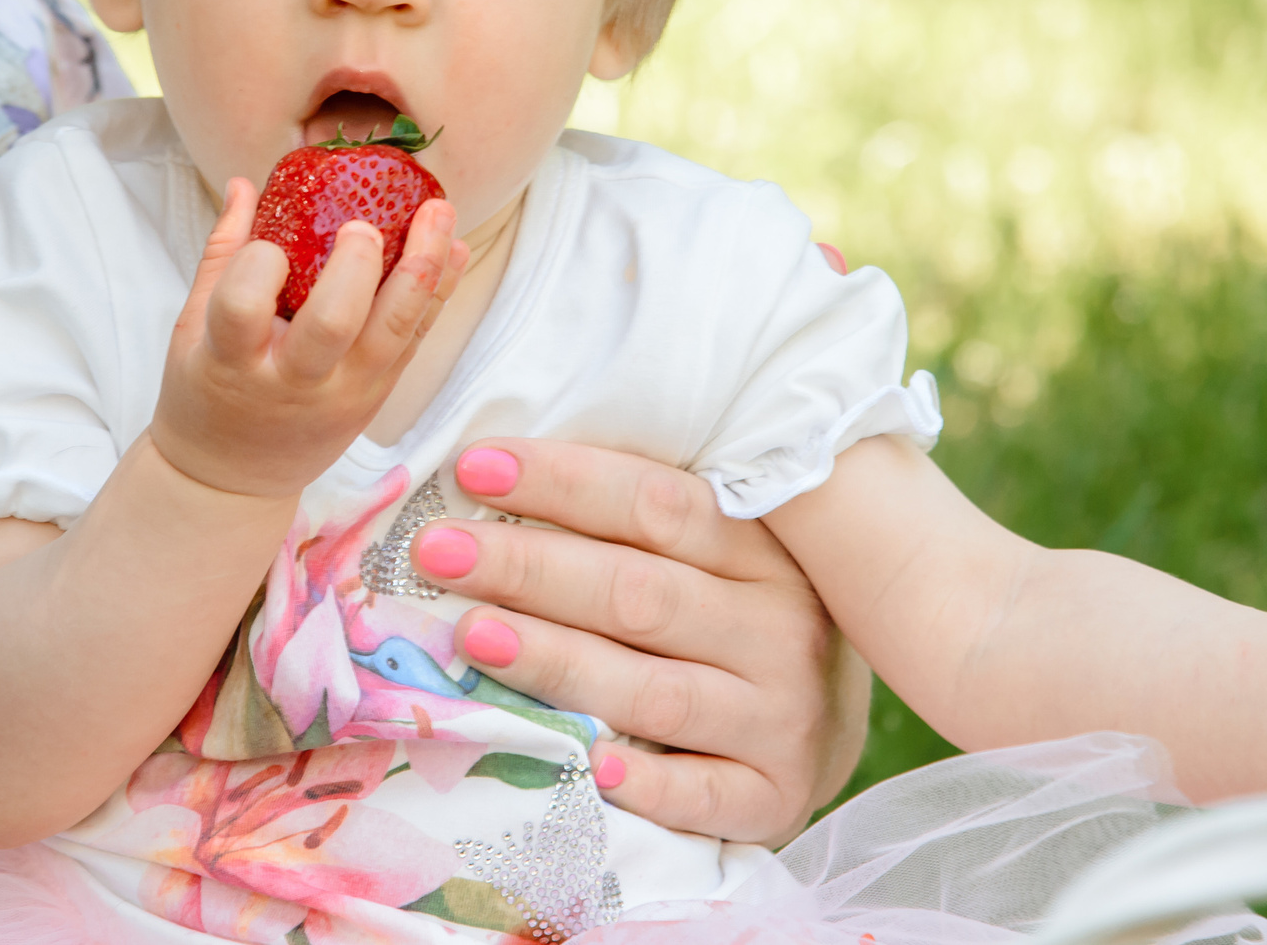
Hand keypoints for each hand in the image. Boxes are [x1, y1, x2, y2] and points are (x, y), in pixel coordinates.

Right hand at [149, 183, 463, 499]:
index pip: (243, 309)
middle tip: (362, 225)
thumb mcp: (192, 329)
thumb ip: (222, 254)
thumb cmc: (208, 391)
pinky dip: (438, 292)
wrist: (233, 479)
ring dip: (423, 267)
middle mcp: (294, 382)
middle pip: (333, 324)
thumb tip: (245, 183)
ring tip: (439, 212)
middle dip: (356, 268)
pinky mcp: (379, 395)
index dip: (258, 267)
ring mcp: (346, 392)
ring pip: (395, 330)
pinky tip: (455, 251)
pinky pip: (416, 339)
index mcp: (232, 363)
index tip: (268, 245)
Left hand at [407, 438, 865, 844]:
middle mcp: (781, 627)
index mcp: (763, 548)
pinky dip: (648, 787)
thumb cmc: (738, 620)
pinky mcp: (774, 798)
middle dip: (529, 568)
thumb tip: (495, 478)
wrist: (829, 727)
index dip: (562, 483)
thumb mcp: (716, 556)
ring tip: (473, 635)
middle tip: (437, 552)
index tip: (472, 468)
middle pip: (639, 592)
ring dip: (559, 662)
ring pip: (657, 692)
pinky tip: (588, 767)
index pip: (654, 502)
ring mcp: (782, 718)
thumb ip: (632, 524)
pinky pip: (704, 796)